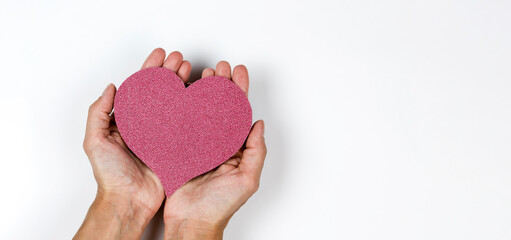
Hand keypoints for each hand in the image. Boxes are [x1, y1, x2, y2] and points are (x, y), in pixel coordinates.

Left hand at [75, 48, 192, 238]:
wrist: (128, 200)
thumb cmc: (110, 175)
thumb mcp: (94, 141)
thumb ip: (98, 112)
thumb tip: (111, 87)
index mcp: (127, 120)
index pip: (140, 87)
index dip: (150, 69)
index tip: (160, 55)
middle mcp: (146, 124)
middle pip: (160, 91)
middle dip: (170, 72)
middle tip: (180, 58)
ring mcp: (162, 134)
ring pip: (175, 103)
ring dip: (183, 85)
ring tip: (191, 70)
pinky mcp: (175, 145)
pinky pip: (185, 124)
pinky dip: (193, 109)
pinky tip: (200, 97)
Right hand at [163, 61, 266, 239]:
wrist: (191, 222)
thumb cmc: (219, 206)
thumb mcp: (247, 180)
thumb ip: (257, 152)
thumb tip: (259, 124)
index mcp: (236, 148)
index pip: (240, 112)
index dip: (239, 90)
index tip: (238, 71)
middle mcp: (218, 143)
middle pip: (221, 106)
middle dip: (221, 84)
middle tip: (219, 66)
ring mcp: (199, 145)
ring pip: (201, 110)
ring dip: (202, 90)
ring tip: (202, 73)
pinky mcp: (180, 148)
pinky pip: (182, 123)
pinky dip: (182, 106)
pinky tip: (181, 93)